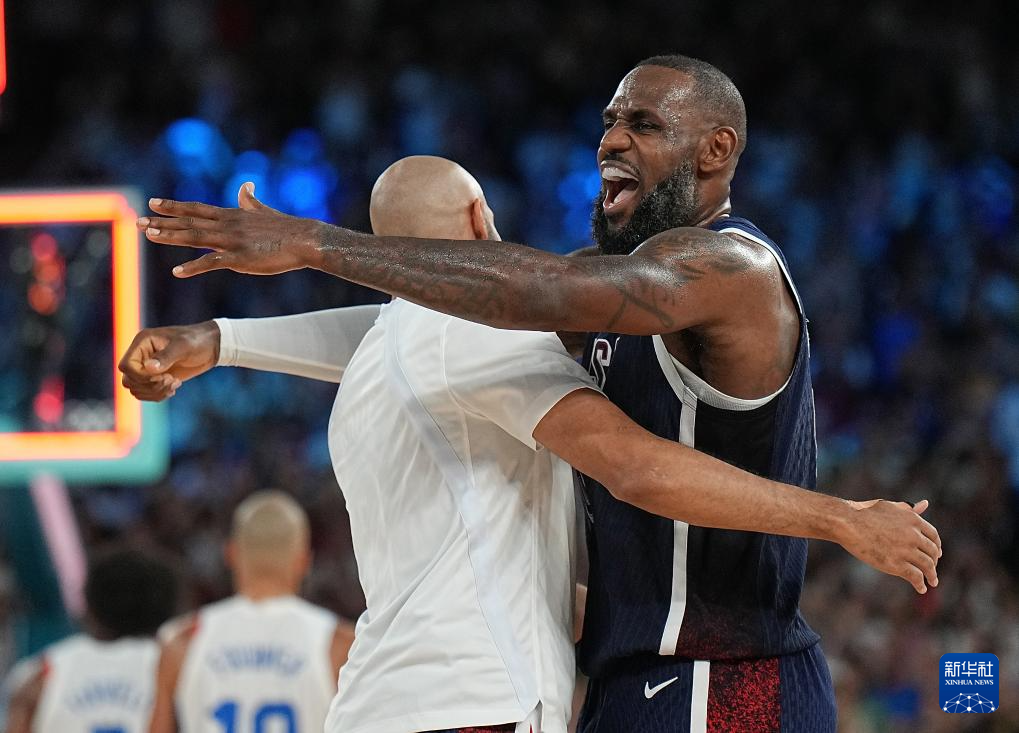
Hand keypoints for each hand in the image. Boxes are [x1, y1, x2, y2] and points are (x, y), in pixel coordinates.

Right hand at [118, 321, 220, 400]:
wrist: (211, 347)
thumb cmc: (197, 341)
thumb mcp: (183, 346)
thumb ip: (165, 357)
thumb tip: (148, 368)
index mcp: (142, 343)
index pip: (125, 366)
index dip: (139, 376)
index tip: (161, 376)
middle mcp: (141, 355)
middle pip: (129, 380)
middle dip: (150, 386)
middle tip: (171, 380)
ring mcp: (147, 368)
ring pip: (137, 389)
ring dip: (155, 392)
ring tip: (175, 383)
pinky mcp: (156, 378)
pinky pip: (146, 393)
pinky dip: (158, 395)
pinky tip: (175, 387)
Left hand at [137, 183, 321, 277]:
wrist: (305, 239)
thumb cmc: (287, 228)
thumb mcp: (264, 210)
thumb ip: (250, 200)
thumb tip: (245, 186)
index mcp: (232, 215)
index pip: (196, 208)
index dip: (173, 206)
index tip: (153, 203)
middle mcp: (227, 225)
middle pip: (189, 222)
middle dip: (162, 221)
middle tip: (138, 221)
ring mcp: (232, 241)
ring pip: (195, 237)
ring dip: (170, 237)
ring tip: (149, 236)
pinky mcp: (240, 259)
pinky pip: (212, 263)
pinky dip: (193, 267)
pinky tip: (177, 271)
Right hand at [837, 498, 941, 593]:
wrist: (847, 522)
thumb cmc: (864, 512)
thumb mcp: (890, 507)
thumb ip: (909, 509)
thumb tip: (925, 504)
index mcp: (913, 520)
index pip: (933, 536)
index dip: (936, 547)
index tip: (936, 554)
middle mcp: (913, 535)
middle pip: (931, 552)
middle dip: (934, 562)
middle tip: (932, 571)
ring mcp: (905, 550)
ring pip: (927, 566)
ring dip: (931, 576)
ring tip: (932, 582)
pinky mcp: (895, 564)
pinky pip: (915, 577)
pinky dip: (920, 584)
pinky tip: (921, 589)